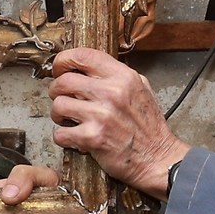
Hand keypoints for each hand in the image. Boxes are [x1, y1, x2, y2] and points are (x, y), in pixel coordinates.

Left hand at [46, 48, 189, 194]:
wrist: (157, 157)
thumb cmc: (148, 127)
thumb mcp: (141, 89)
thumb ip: (116, 76)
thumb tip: (89, 68)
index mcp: (123, 77)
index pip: (83, 55)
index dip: (64, 60)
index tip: (59, 68)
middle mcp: (111, 93)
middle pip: (63, 81)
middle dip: (56, 90)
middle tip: (62, 98)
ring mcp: (101, 115)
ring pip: (58, 105)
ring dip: (58, 114)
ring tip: (69, 119)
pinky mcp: (92, 138)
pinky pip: (60, 133)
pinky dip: (62, 137)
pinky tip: (74, 137)